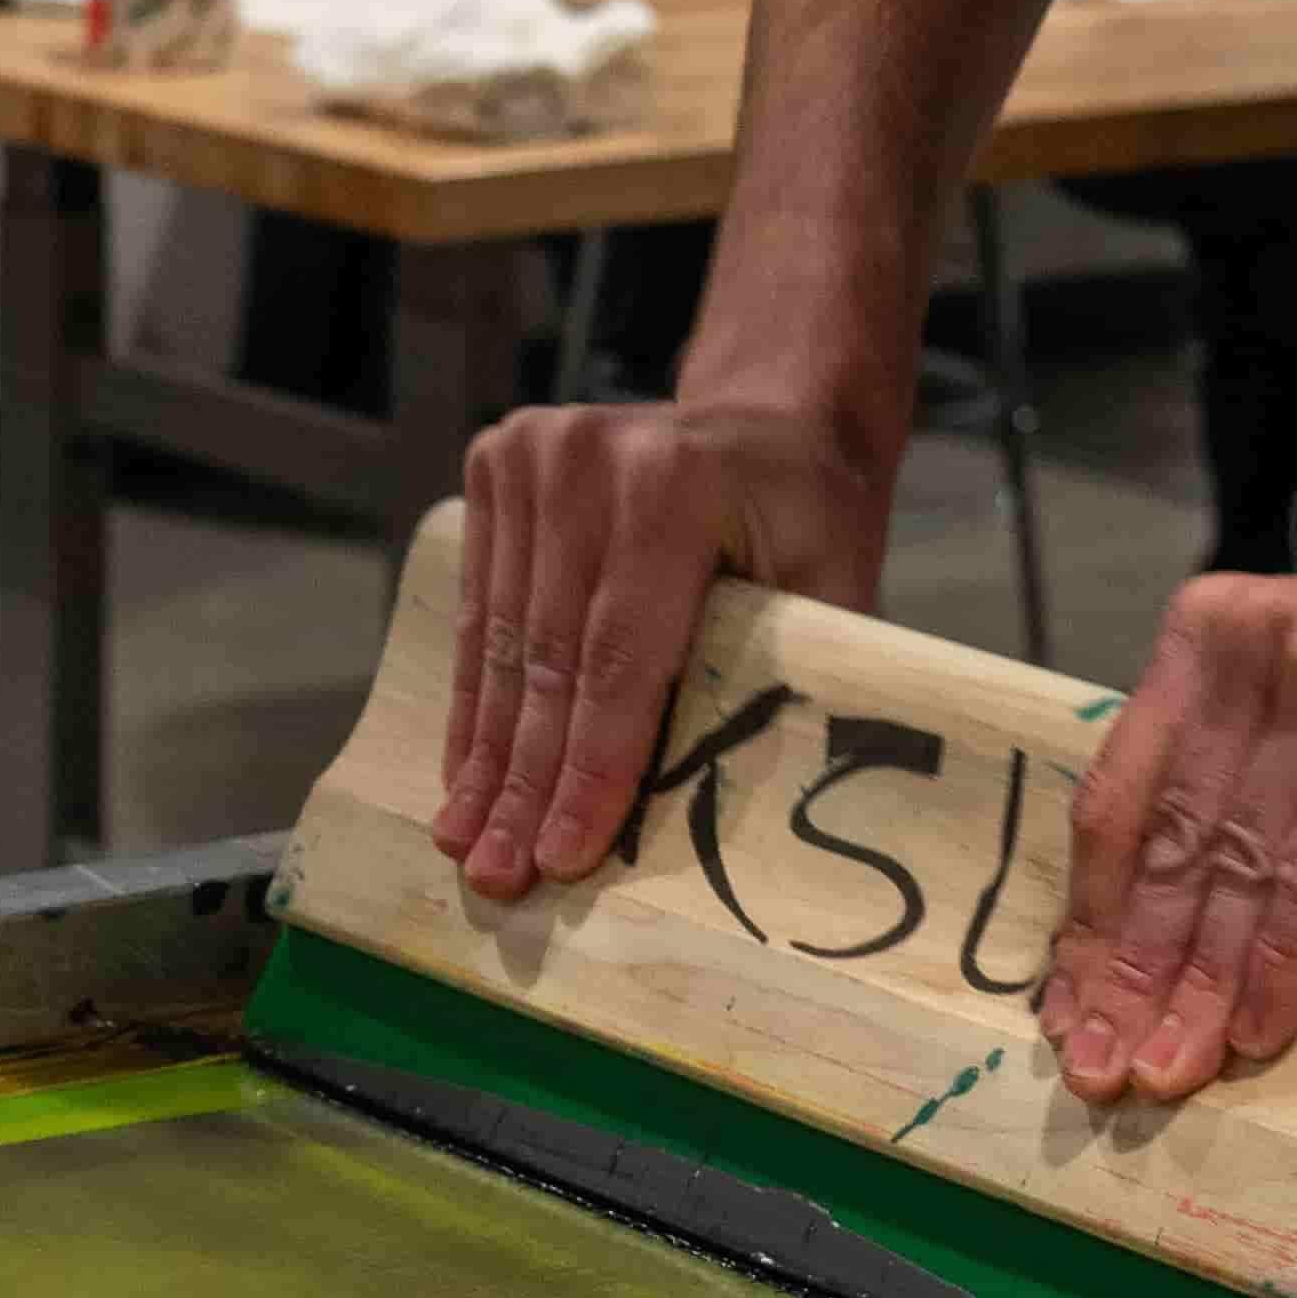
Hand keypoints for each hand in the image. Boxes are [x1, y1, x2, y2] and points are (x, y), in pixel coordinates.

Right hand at [440, 389, 892, 899]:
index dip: (591, 766)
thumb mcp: (832, 589)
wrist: (769, 420)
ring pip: (502, 643)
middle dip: (524, 781)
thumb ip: (794, 684)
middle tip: (499, 877)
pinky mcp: (496, 465)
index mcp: (673, 484)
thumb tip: (761, 831)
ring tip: (467, 844)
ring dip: (486, 754)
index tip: (562, 858)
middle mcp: (587, 457)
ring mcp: (532, 453)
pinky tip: (465, 773)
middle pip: (547, 658)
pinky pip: (479, 612)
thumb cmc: (809, 519)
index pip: (619, 656)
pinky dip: (475, 700)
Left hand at [1034, 570, 1296, 1101]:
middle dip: (1135, 973)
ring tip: (1171, 1075)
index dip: (1094, 920)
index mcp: (1214, 632)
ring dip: (1200, 989)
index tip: (1071, 1015)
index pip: (1125, 797)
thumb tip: (1143, 940)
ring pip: (1239, 867)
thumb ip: (1243, 788)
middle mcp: (1258, 640)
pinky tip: (1262, 1033)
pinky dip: (1285, 964)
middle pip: (1174, 840)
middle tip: (1106, 1071)